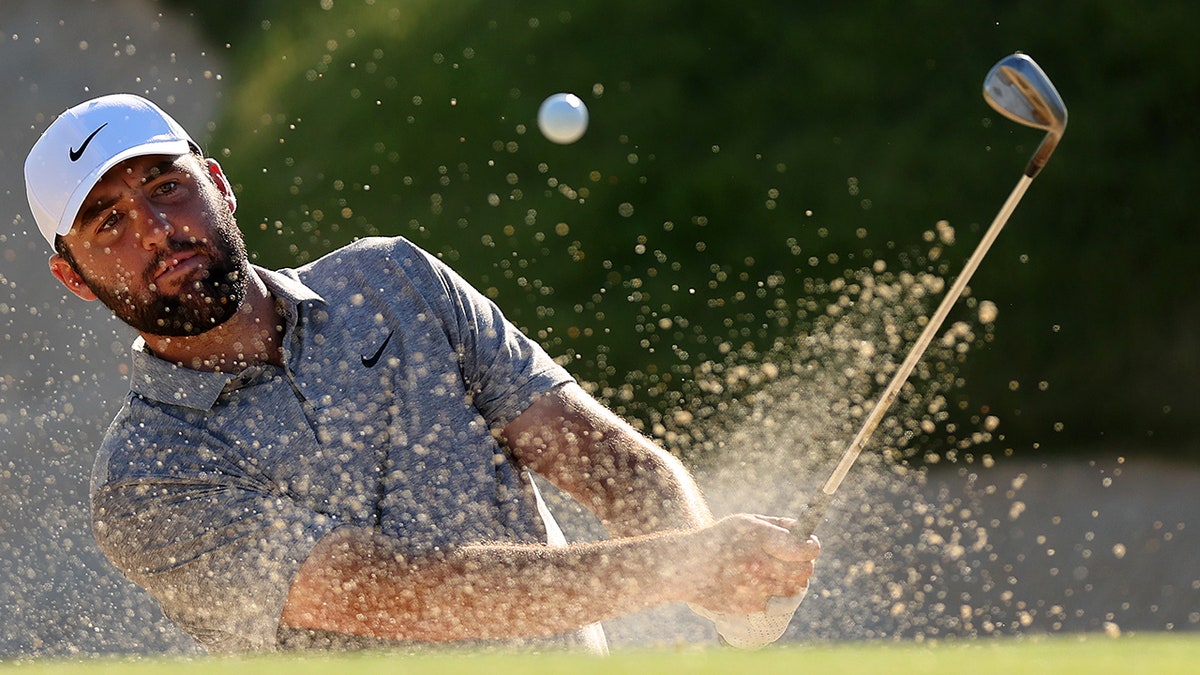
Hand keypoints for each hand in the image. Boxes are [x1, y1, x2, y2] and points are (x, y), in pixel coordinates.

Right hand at [683, 514, 818, 614]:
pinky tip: (756, 583)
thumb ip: (778, 525)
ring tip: (776, 570)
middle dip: (806, 564)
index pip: (804, 549)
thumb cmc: (719, 539)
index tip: (810, 545)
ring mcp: (754, 588)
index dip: (812, 547)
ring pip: (794, 588)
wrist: (686, 567)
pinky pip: (775, 600)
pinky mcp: (749, 606)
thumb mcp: (746, 522)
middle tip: (797, 559)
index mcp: (759, 538)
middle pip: (805, 571)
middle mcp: (759, 563)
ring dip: (790, 580)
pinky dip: (772, 593)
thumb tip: (805, 531)